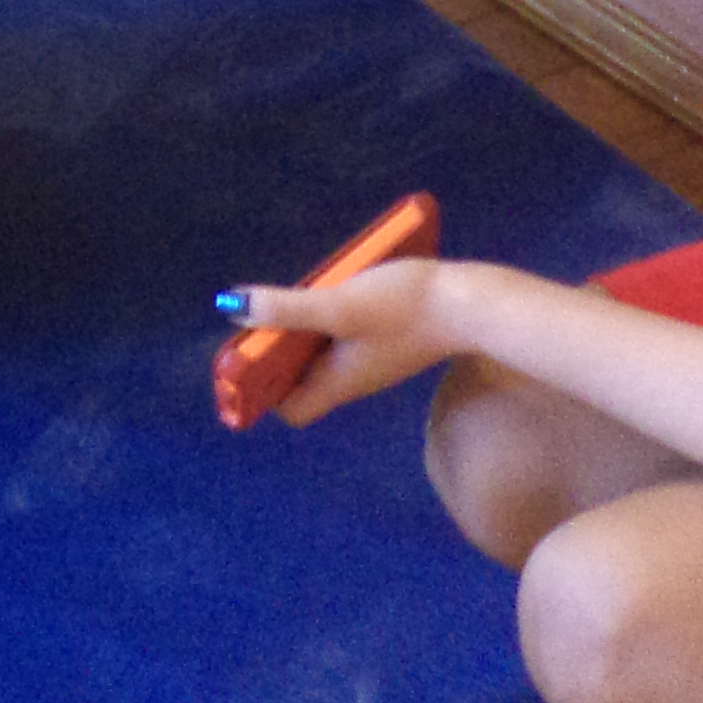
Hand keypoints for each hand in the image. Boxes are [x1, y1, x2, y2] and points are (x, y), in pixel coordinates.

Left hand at [235, 255, 468, 428]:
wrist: (470, 304)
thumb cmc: (404, 309)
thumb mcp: (338, 305)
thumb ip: (286, 308)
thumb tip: (232, 306)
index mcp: (338, 383)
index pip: (292, 408)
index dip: (265, 391)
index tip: (248, 358)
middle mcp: (354, 379)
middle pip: (304, 380)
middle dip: (277, 357)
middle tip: (262, 320)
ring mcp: (374, 361)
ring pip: (325, 358)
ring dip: (301, 336)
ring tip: (290, 303)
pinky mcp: (391, 340)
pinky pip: (347, 341)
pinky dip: (328, 325)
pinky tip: (330, 293)